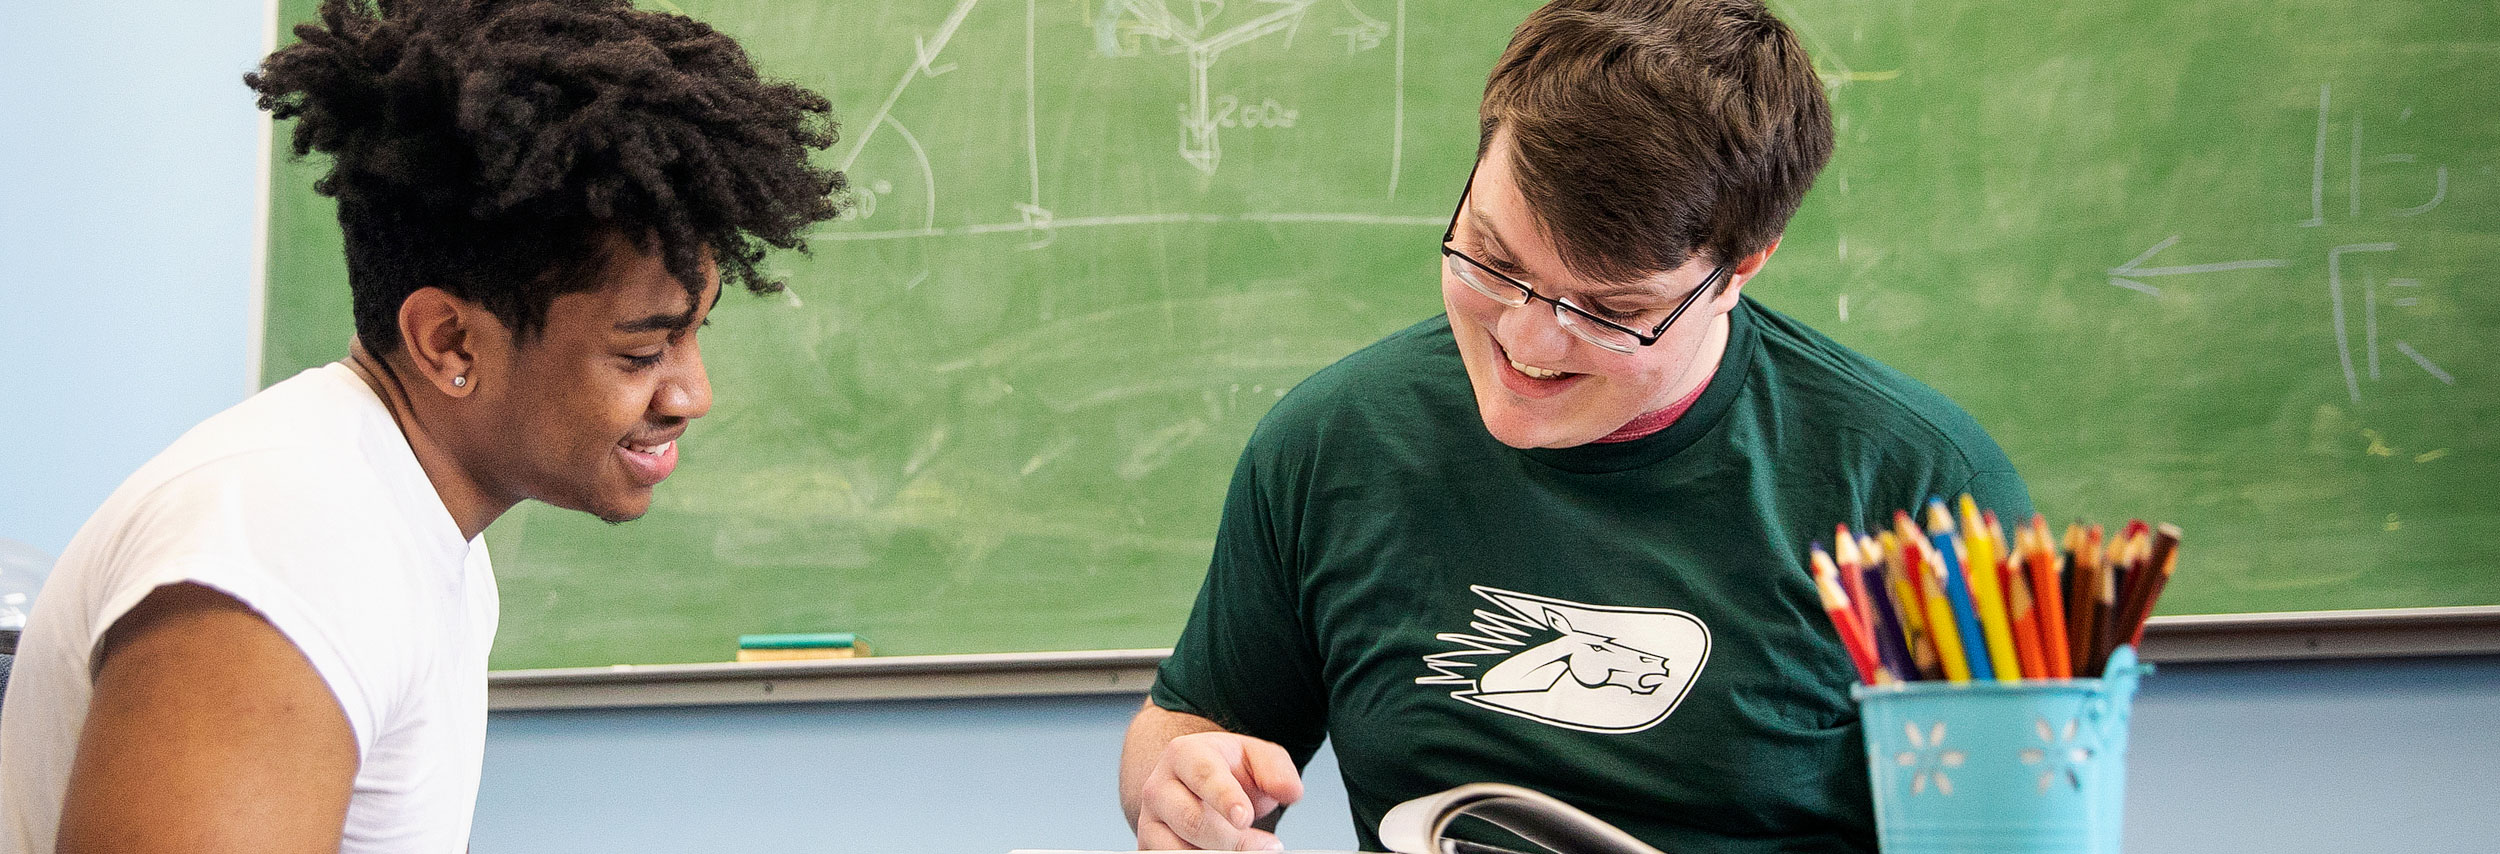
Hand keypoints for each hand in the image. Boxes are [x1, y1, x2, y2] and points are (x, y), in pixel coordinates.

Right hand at [1133, 731, 1305, 850]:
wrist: (1196, 784)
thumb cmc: (1229, 770)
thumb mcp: (1256, 757)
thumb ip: (1276, 769)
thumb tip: (1290, 792)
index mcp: (1184, 754)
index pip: (1204, 777)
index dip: (1225, 798)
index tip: (1245, 818)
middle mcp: (1159, 786)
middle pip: (1192, 821)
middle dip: (1233, 841)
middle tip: (1269, 847)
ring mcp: (1150, 820)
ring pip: (1177, 850)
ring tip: (1251, 851)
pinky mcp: (1149, 845)